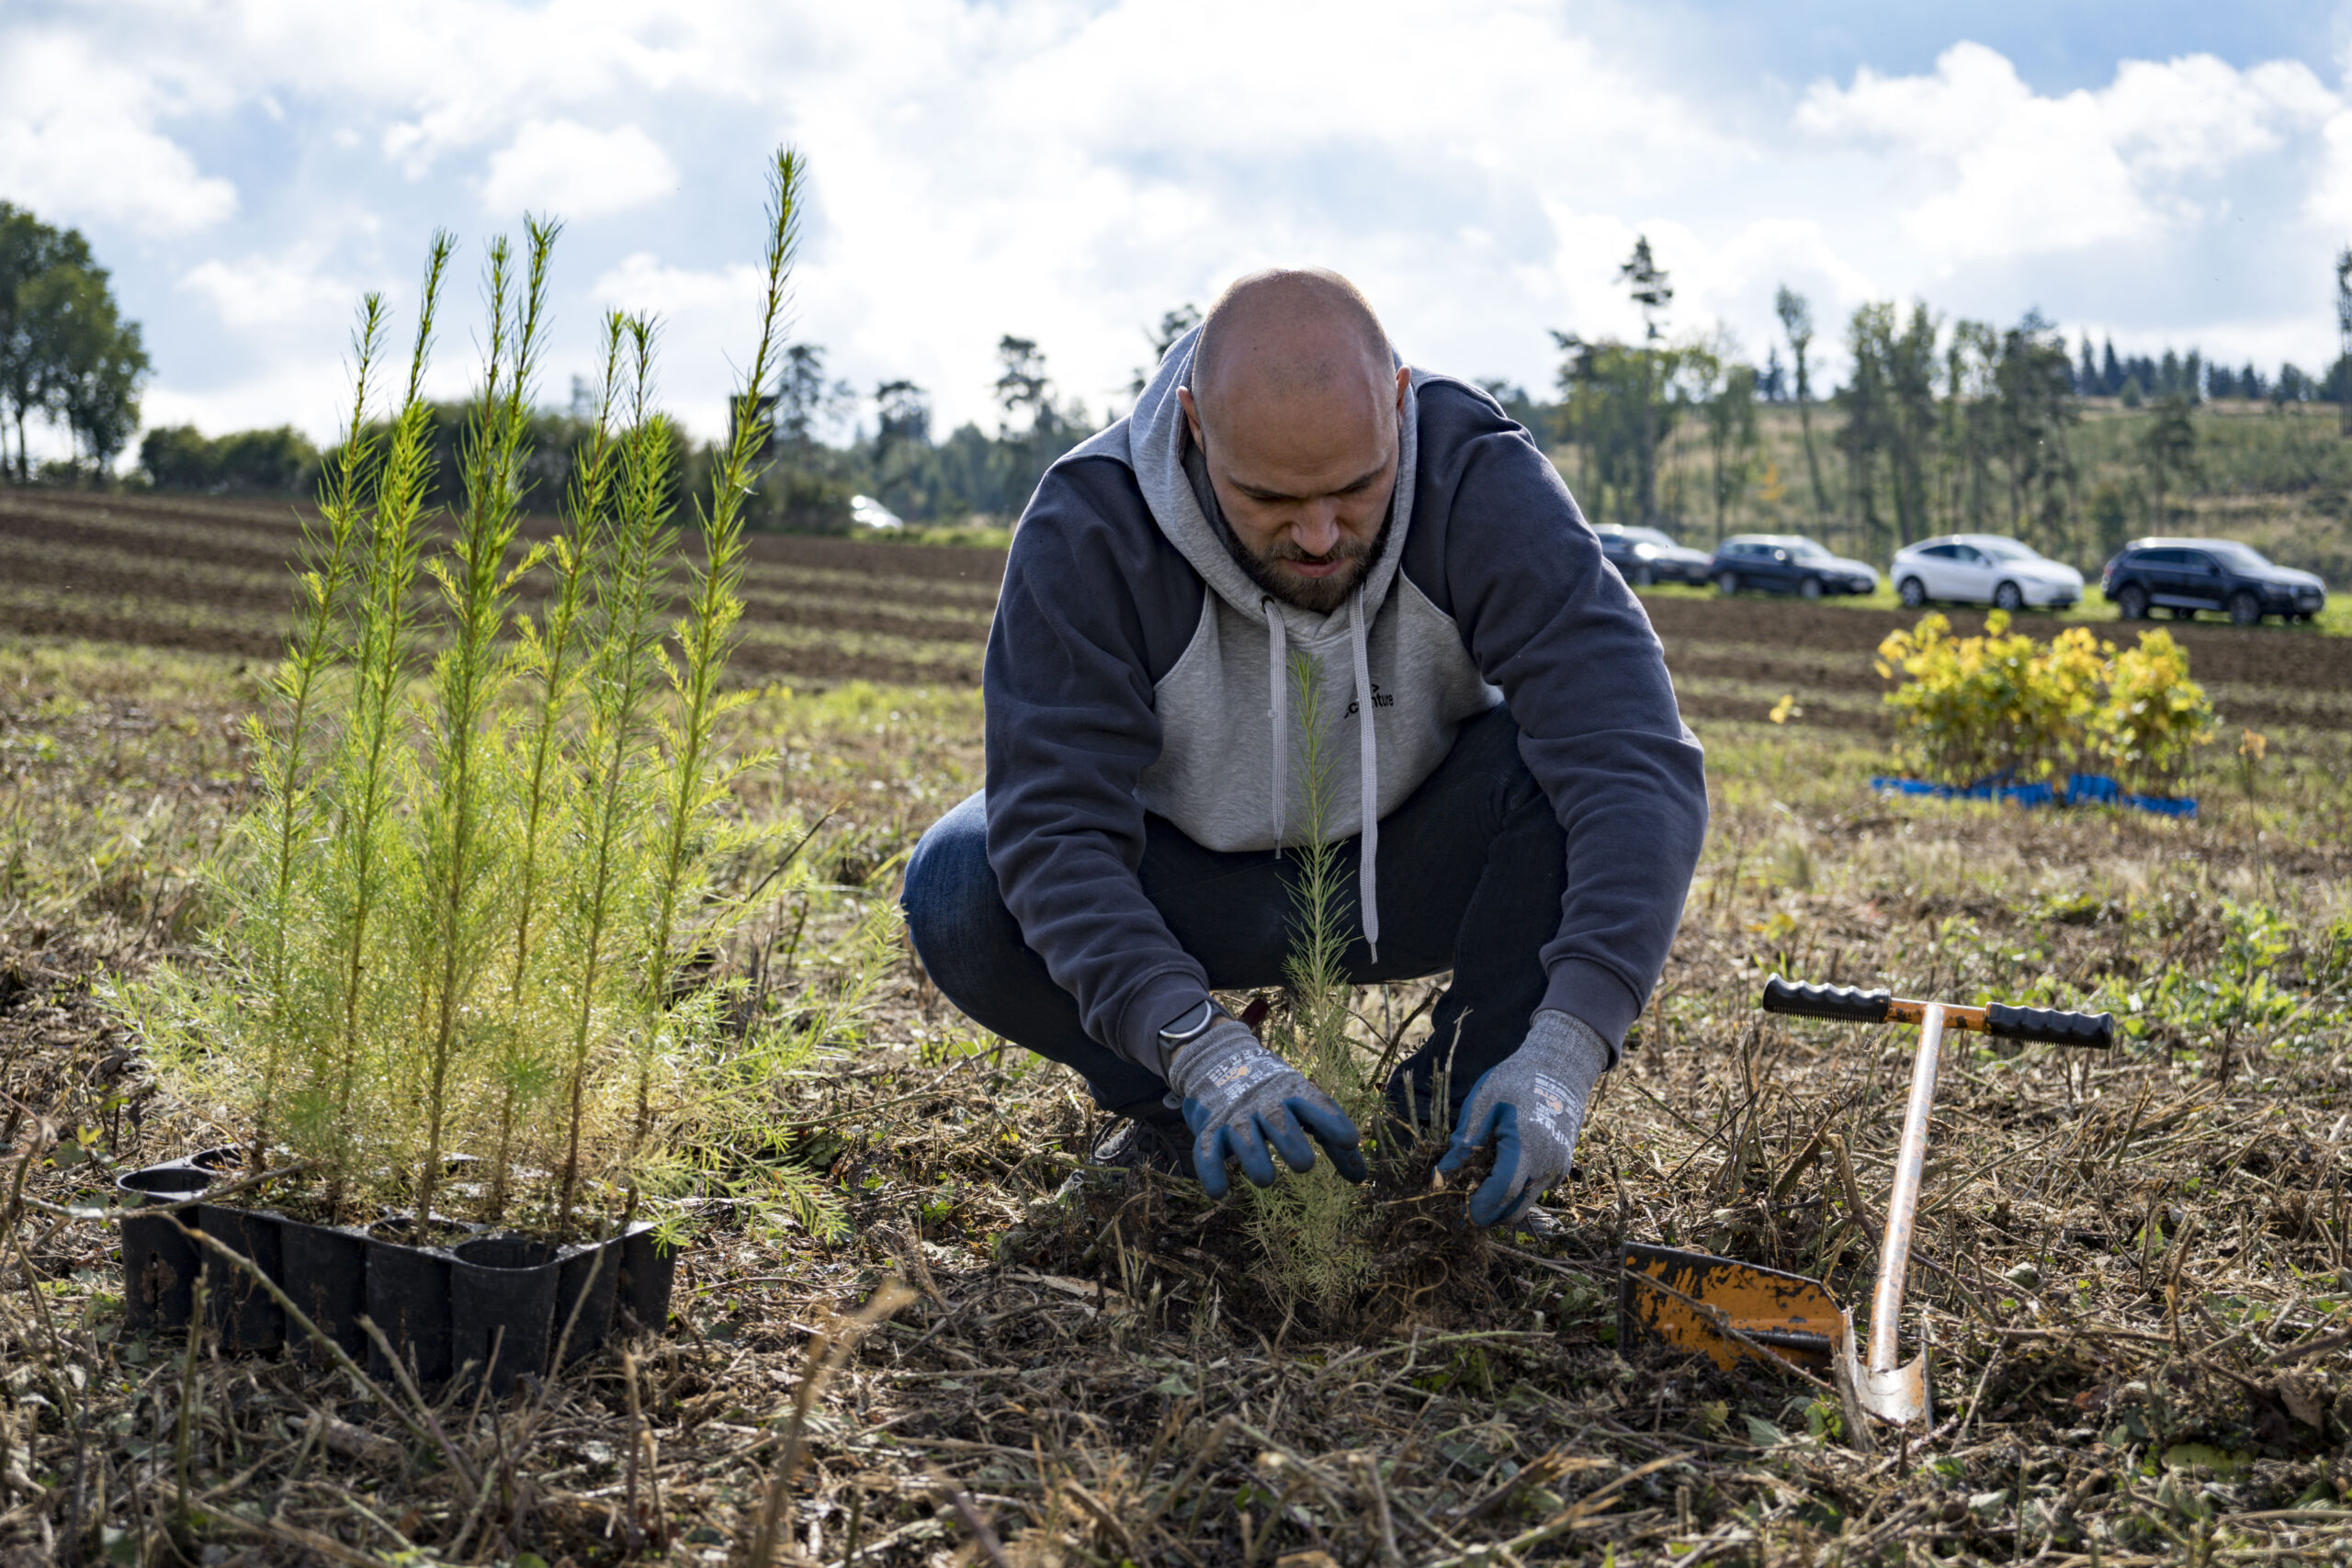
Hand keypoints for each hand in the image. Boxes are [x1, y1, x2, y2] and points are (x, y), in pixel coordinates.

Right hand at [1165, 1019, 1367, 1197]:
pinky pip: (1208, 1149)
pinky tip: (1220, 1192)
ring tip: (1266, 1180)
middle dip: (1291, 1141)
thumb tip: (1361, 1178)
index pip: (1316, 1104)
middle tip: (1305, 1165)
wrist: (1220, 1061)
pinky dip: (1211, 1170)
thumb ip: (1332, 1141)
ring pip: (1244, 1136)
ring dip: (1254, 1158)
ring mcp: (1236, 1114)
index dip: (1332, 1121)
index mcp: (1294, 1092)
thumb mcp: (1305, 1107)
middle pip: (1279, 1119)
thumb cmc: (1276, 1095)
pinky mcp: (1211, 1128)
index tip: (1350, 1140)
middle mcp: (1266, 1101)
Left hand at [1435, 1010, 1610, 1227]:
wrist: (1560, 1068)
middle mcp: (1547, 1165)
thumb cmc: (1516, 1080)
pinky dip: (1514, 1192)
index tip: (1452, 1215)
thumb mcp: (1483, 1105)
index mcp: (1525, 1147)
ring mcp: (1557, 1169)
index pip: (1500, 1192)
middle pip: (1512, 1210)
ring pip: (1524, 1205)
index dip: (1475, 1208)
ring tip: (1475, 1189)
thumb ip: (1464, 1144)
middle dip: (1484, 1215)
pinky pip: (1533, 1191)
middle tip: (1459, 1208)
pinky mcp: (1561, 1168)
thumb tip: (1440, 1176)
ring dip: (1499, 1205)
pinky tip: (1497, 1172)